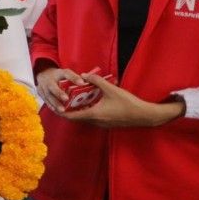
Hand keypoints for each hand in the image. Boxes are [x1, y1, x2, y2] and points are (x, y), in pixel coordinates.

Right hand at [36, 67, 83, 113]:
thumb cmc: (59, 76)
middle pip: (53, 86)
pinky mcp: (40, 93)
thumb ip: (76, 78)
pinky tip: (56, 110)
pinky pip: (45, 100)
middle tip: (66, 99)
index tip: (82, 83)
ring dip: (55, 103)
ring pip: (48, 95)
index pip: (67, 74)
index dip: (74, 78)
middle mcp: (50, 80)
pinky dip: (51, 105)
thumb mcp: (66, 74)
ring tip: (62, 110)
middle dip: (59, 93)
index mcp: (59, 73)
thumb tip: (88, 83)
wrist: (43, 75)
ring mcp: (43, 87)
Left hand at [67, 73, 184, 128]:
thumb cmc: (128, 103)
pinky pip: (92, 118)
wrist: (145, 116)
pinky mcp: (107, 124)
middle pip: (76, 117)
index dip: (60, 111)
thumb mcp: (111, 89)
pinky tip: (88, 102)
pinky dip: (86, 111)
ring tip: (73, 99)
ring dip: (78, 110)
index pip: (70, 116)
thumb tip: (84, 74)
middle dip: (67, 109)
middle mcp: (95, 122)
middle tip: (62, 99)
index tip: (53, 104)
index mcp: (93, 115)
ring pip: (84, 118)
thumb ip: (96, 81)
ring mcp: (102, 124)